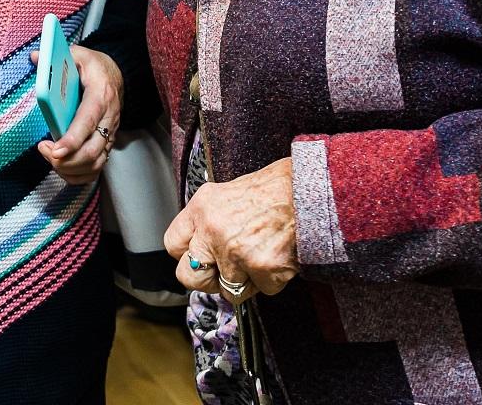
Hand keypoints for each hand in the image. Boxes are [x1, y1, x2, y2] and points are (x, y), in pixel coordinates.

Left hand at [35, 45, 122, 184]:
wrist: (116, 77)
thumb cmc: (94, 67)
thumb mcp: (79, 55)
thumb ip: (57, 57)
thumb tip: (35, 58)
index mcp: (100, 96)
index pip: (88, 122)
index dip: (72, 140)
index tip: (54, 150)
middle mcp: (109, 119)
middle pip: (92, 151)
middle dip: (67, 160)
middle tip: (45, 152)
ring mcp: (110, 135)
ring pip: (95, 164)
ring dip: (70, 169)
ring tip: (50, 158)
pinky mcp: (106, 145)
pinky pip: (96, 169)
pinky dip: (78, 175)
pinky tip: (62, 168)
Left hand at [163, 156, 298, 302]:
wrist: (307, 190)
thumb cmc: (272, 190)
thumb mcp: (225, 195)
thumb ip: (208, 222)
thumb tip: (200, 249)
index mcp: (201, 209)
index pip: (173, 245)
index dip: (188, 254)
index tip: (201, 257)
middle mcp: (213, 232)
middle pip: (189, 277)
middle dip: (208, 281)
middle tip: (225, 272)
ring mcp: (236, 254)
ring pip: (229, 290)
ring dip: (246, 281)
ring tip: (261, 255)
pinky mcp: (263, 270)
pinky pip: (262, 290)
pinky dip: (272, 280)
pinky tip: (278, 256)